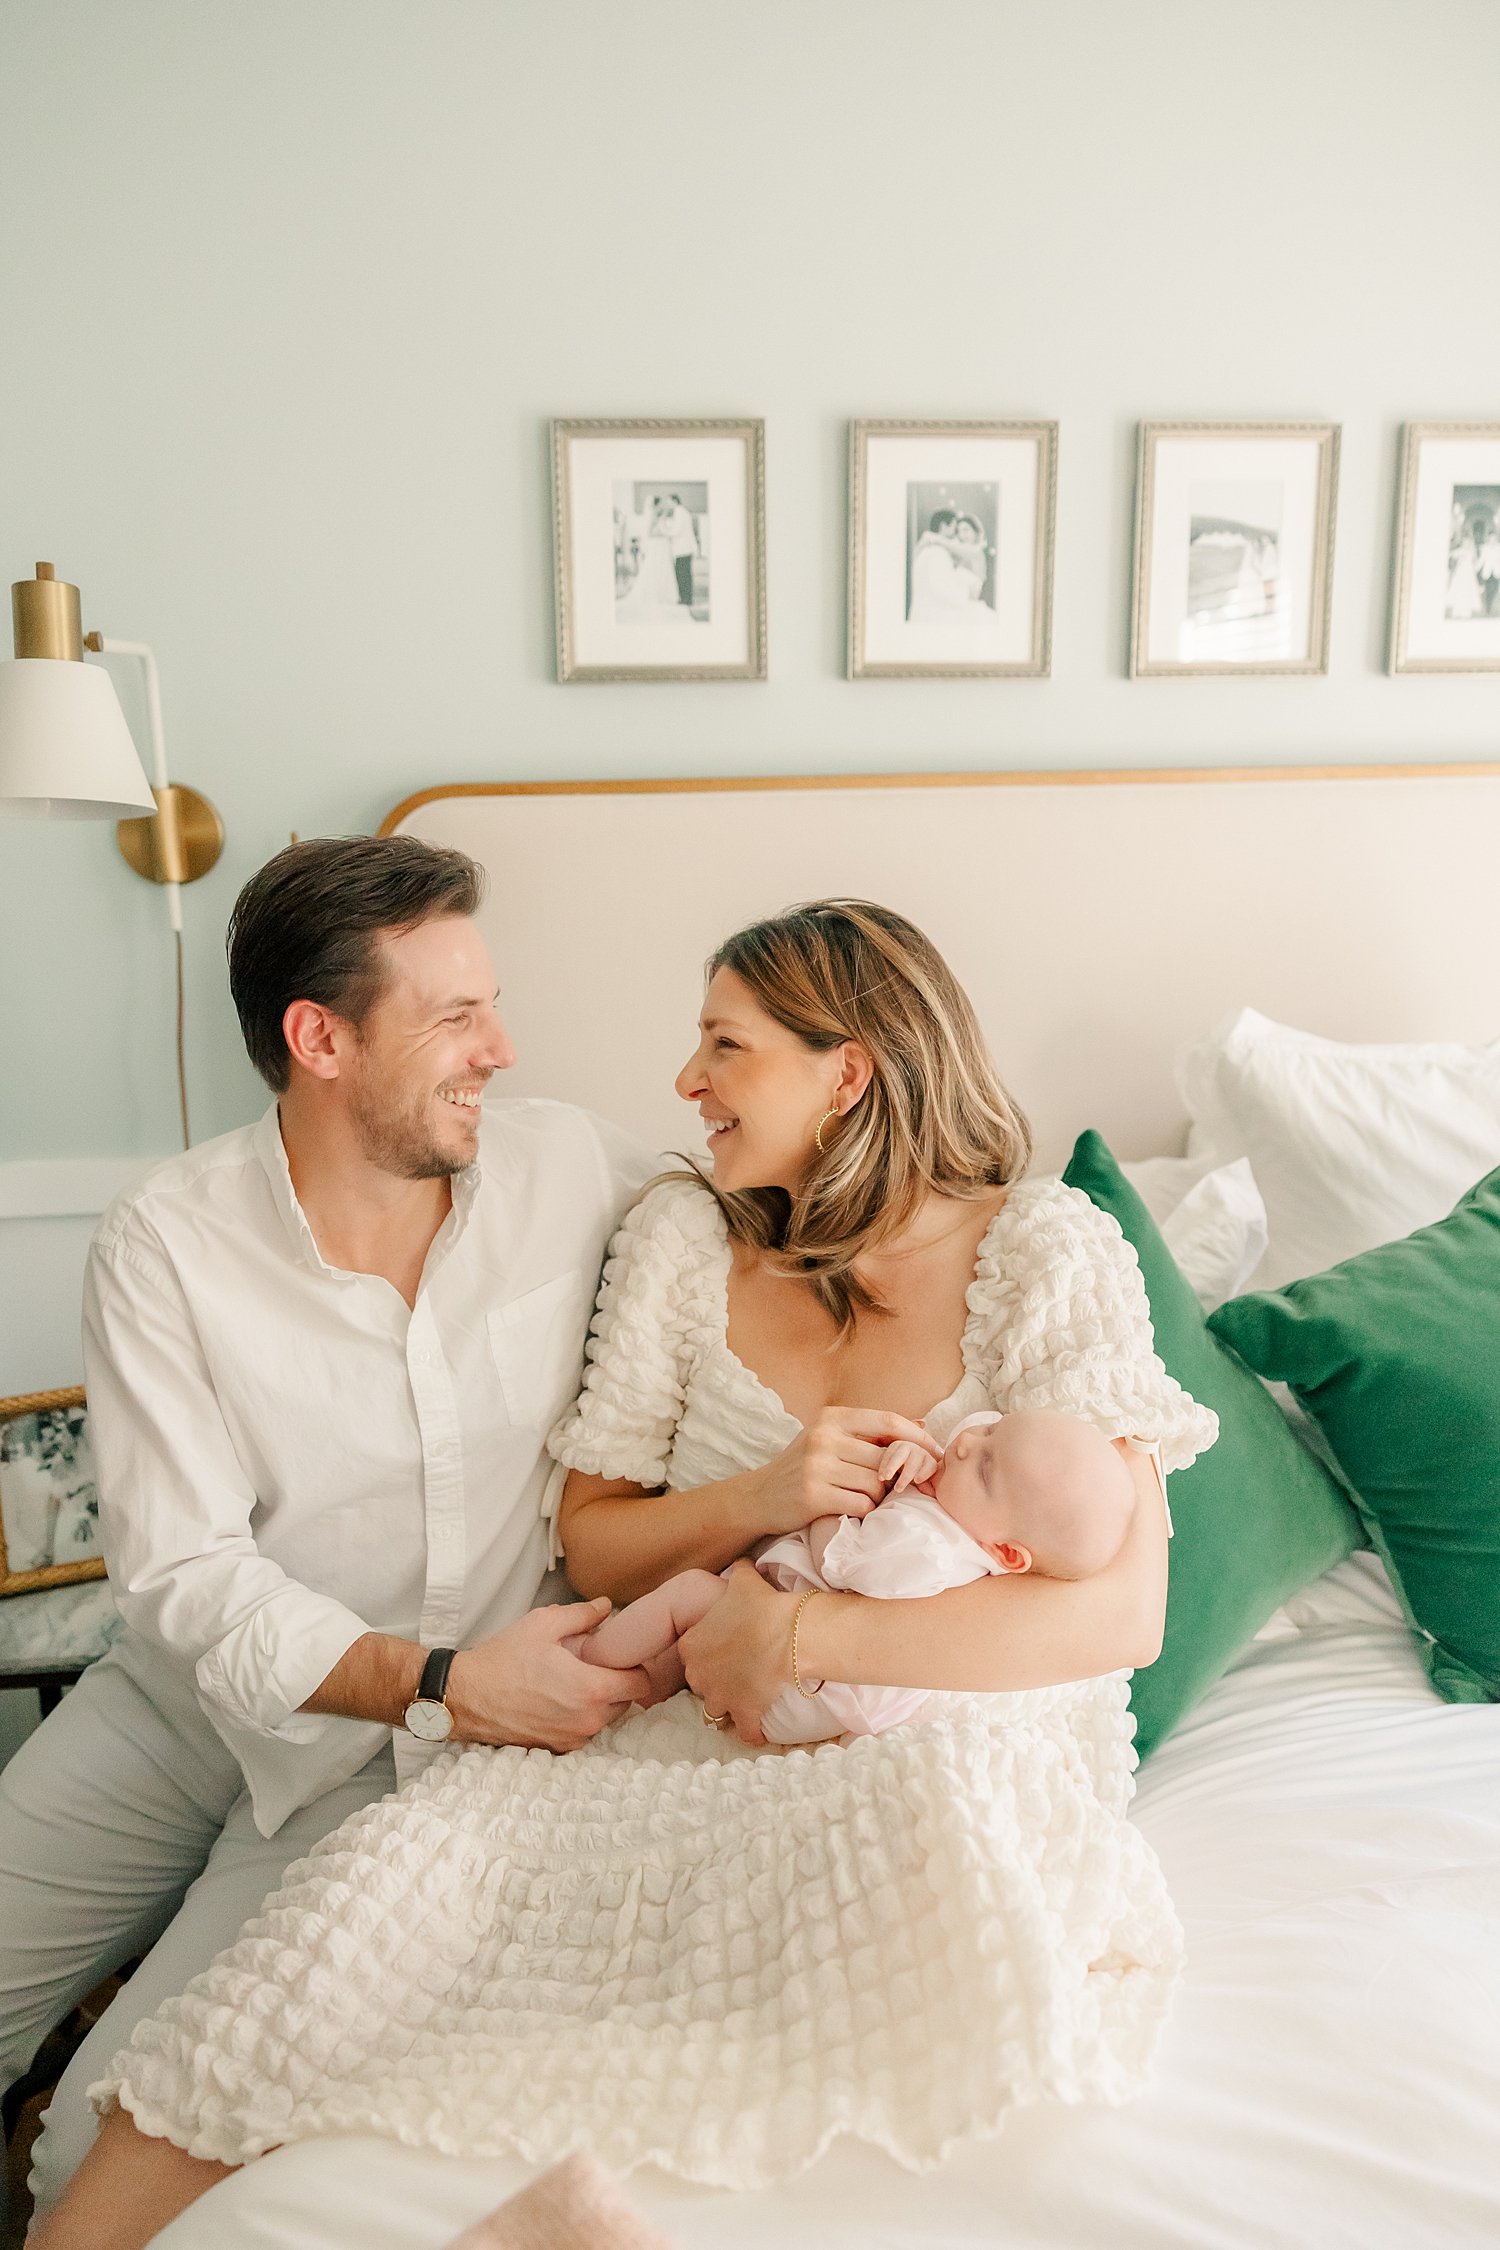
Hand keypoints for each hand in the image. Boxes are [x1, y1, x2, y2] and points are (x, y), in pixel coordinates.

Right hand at [445, 1600, 651, 1751]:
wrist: (464, 1697)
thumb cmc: (502, 1660)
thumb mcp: (543, 1624)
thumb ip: (583, 1615)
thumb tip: (607, 1607)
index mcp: (590, 1690)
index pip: (640, 1683)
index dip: (636, 1665)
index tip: (620, 1655)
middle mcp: (587, 1721)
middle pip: (626, 1701)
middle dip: (617, 1682)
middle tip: (595, 1663)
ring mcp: (572, 1739)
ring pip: (606, 1717)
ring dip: (599, 1700)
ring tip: (574, 1679)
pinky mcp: (557, 1749)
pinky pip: (584, 1731)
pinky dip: (580, 1715)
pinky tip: (559, 1697)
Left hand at [678, 1559, 795, 1745]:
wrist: (789, 1634)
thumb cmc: (762, 1605)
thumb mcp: (744, 1580)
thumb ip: (736, 1574)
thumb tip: (740, 1565)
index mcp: (692, 1645)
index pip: (691, 1652)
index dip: (708, 1650)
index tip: (725, 1647)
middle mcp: (699, 1674)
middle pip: (700, 1681)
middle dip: (715, 1679)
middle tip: (737, 1670)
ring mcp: (719, 1697)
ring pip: (716, 1709)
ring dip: (729, 1705)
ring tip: (746, 1697)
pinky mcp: (744, 1713)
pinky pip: (744, 1732)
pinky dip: (751, 1731)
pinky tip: (759, 1728)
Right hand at [756, 1407, 934, 1533]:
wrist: (759, 1496)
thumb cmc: (803, 1467)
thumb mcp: (830, 1439)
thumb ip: (870, 1434)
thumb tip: (920, 1426)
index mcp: (831, 1417)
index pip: (887, 1421)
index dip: (917, 1438)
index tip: (935, 1452)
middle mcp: (824, 1437)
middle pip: (886, 1457)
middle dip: (896, 1476)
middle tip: (892, 1487)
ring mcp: (817, 1465)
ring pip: (876, 1483)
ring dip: (878, 1496)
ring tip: (863, 1498)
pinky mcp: (813, 1495)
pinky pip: (861, 1505)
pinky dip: (864, 1511)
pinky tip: (851, 1509)